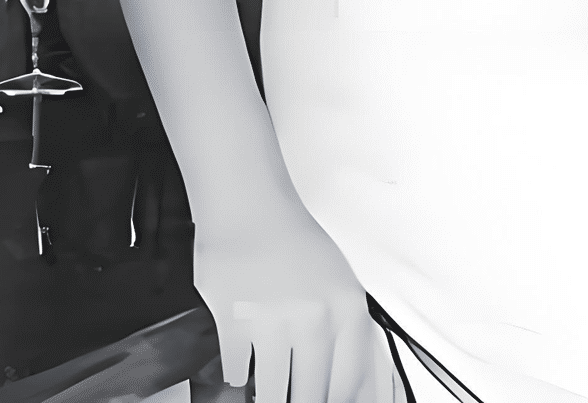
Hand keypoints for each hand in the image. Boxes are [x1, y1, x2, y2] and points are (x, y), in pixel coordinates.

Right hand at [194, 190, 405, 402]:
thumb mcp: (338, 283)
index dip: (332, 401)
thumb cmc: (292, 241)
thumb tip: (351, 391)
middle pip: (310, 396)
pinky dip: (235, 372)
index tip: (321, 400)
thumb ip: (347, 336)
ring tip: (263, 384)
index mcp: (347, 309)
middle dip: (297, 400)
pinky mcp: (235, 322)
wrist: (249, 203)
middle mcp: (316, 318)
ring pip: (272, 394)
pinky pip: (235, 374)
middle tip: (289, 393)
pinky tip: (240, 355)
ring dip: (265, 393)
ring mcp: (275, 322)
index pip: (347, 386)